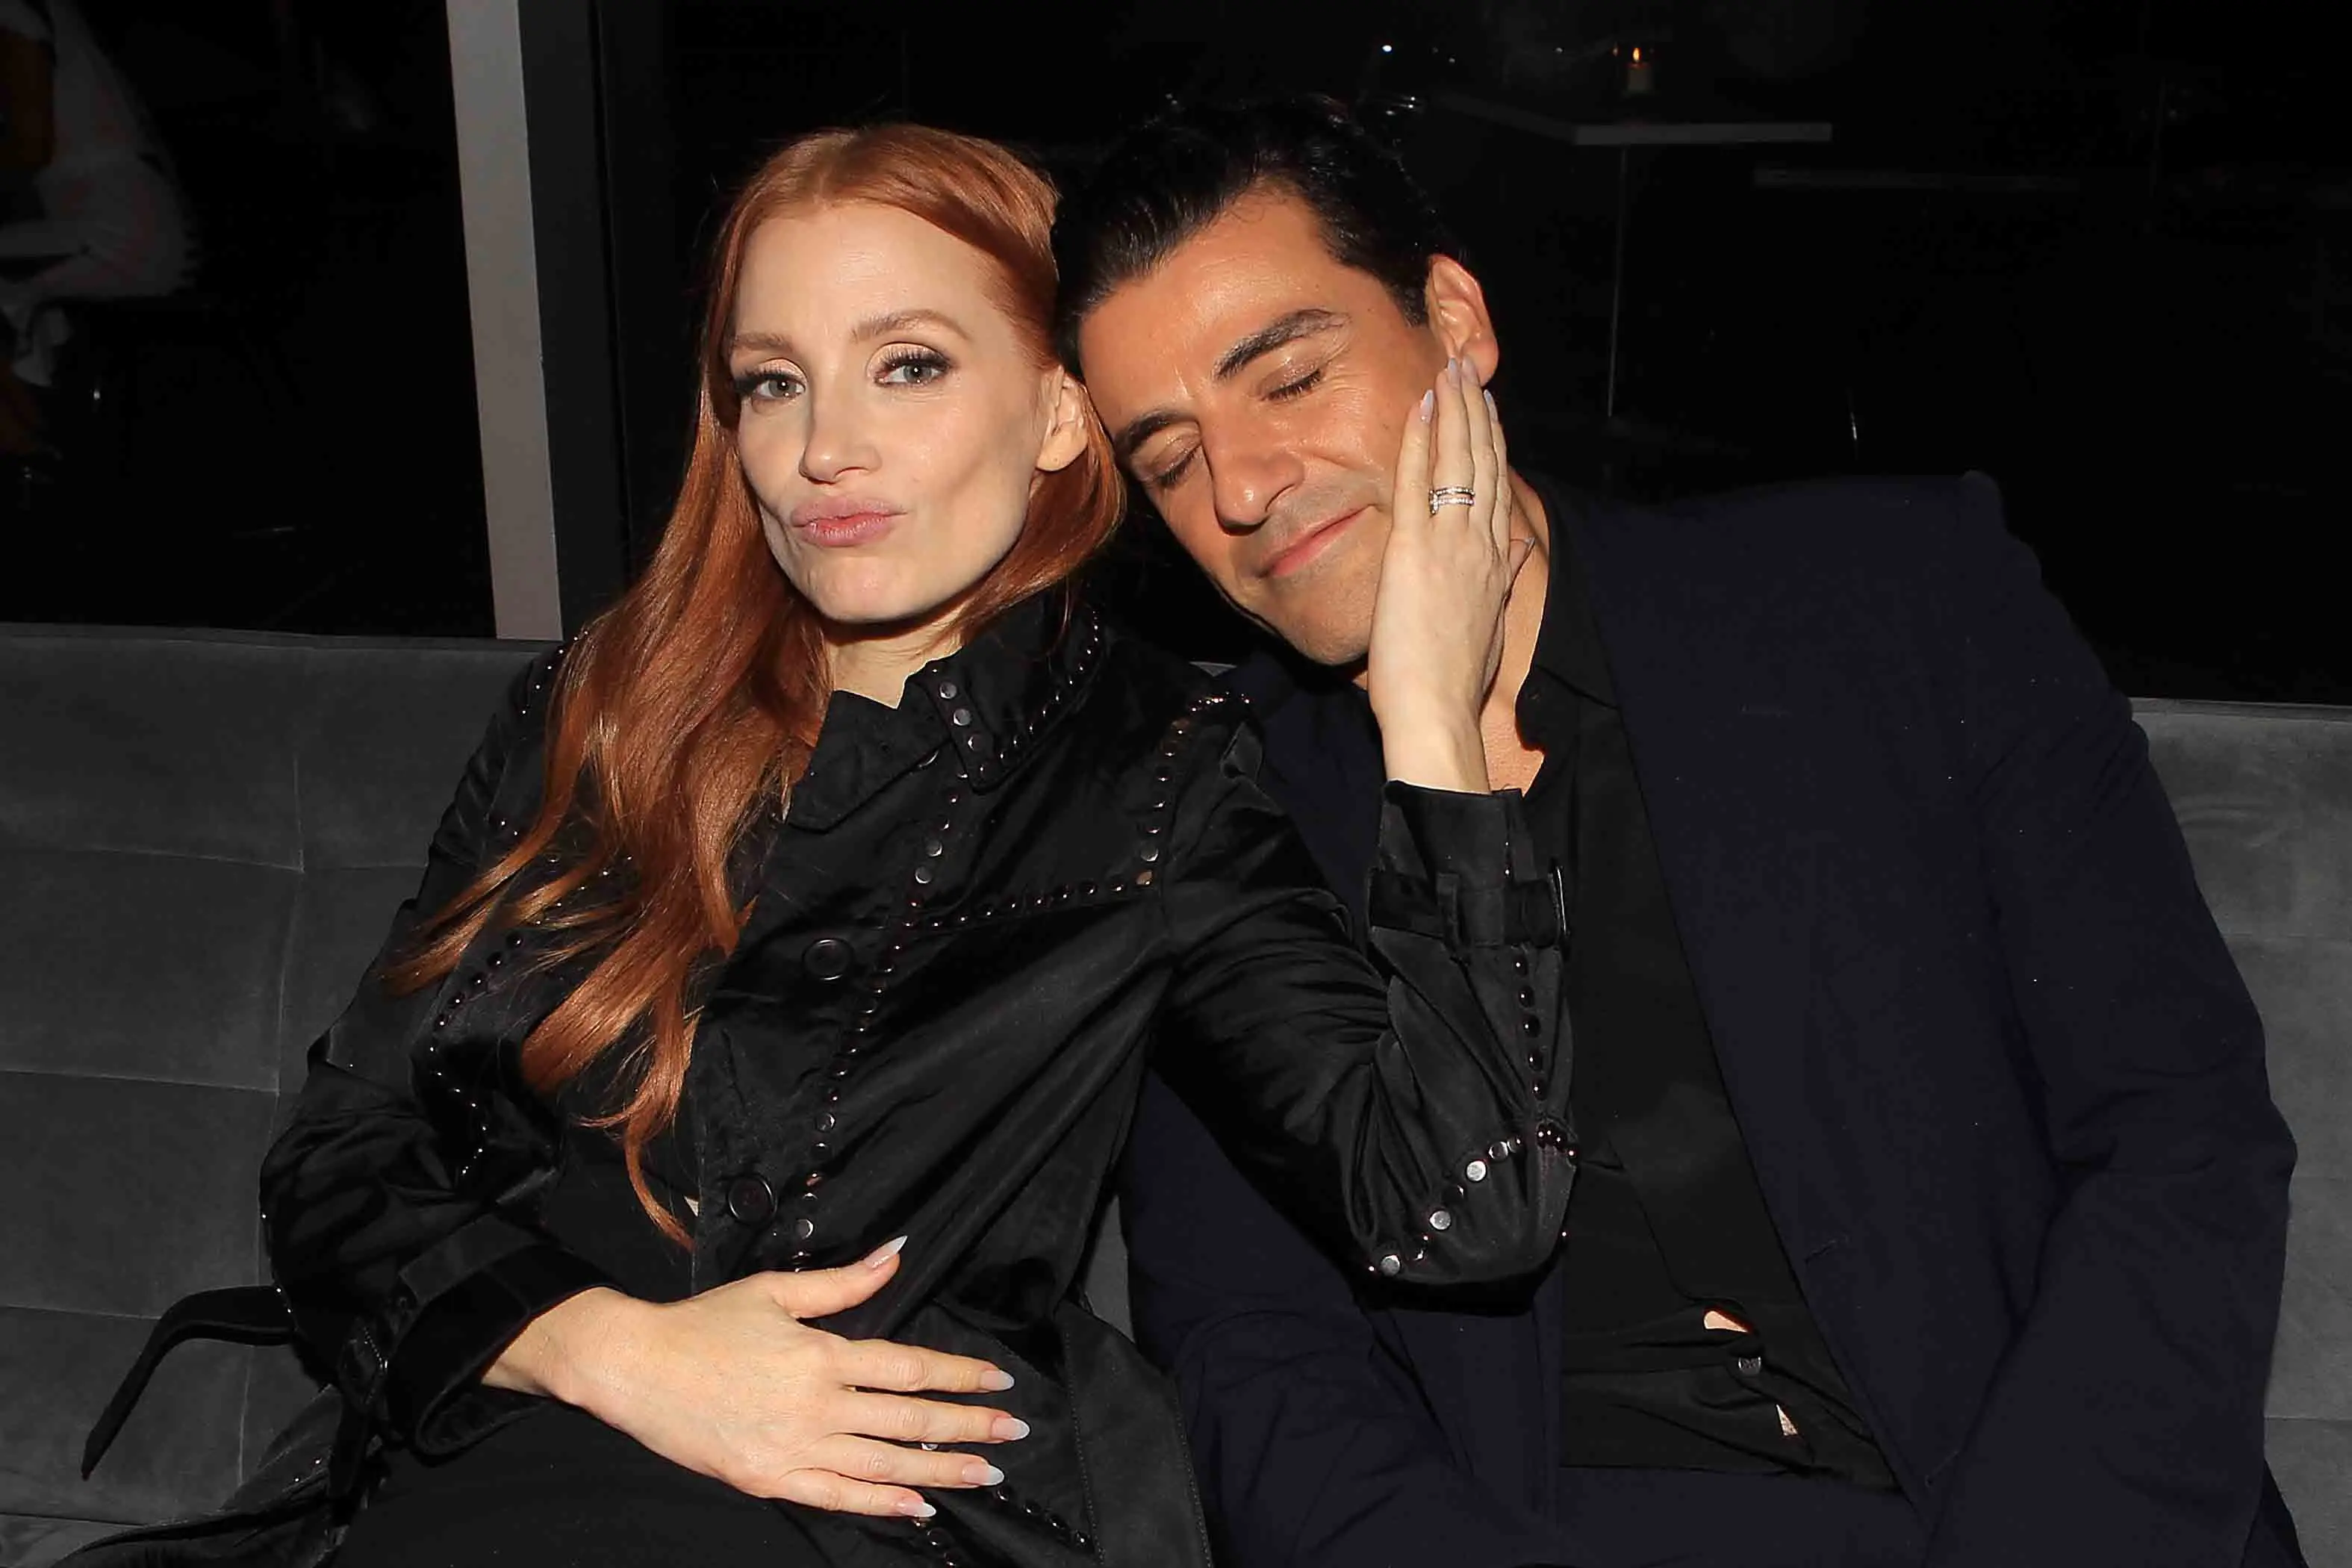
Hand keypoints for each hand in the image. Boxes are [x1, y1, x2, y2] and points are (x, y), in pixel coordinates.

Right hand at [495, 1240, 1025, 1517]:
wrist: (634, 1368)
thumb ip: (844, 1282)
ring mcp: (794, 1448)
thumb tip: (898, 1252)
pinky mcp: (770, 1480)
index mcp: (822, 1355)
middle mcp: (816, 1405)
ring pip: (884, 1466)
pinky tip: (917, 1507)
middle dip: (969, 1426)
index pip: (910, 1367)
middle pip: (909, 1420)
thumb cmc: (703, 1324)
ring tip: (984, 1474)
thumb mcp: (776, 1290)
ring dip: (941, 1472)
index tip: (999, 1381)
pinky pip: (838, 1497)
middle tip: (1015, 1430)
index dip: (960, 1375)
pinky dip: (882, 1504)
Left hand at [1364, 357, 1530, 791]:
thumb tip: (1518, 547)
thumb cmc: (1456, 682)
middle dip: (1476, 412)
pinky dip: (1421, 439)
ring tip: (1448, 371)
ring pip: (1458, 461)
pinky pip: (1419, 482)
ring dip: (1454, 410)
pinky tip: (1420, 406)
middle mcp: (1480, 543)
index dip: (1492, 442)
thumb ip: (1504, 579)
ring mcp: (1450, 543)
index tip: (1486, 409)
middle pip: (1482, 462)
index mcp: (1496, 561)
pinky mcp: (1414, 550)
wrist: (1438, 712)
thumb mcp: (1491, 625)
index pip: (1496, 487)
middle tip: (1467, 371)